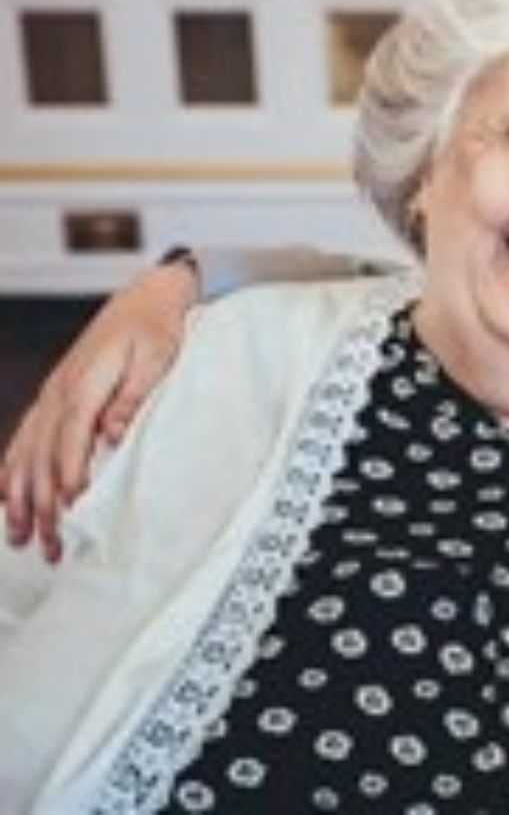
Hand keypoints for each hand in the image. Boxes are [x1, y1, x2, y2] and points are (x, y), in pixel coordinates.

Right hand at [1, 262, 197, 560]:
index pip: (70, 436)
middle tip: (49, 545)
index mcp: (85, 383)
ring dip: (21, 498)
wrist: (145, 299)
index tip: (71, 508)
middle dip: (42, 503)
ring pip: (25, 453)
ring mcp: (51, 396)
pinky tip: (5, 499)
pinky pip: (23, 440)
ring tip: (21, 537)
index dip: (68, 473)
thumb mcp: (157, 358)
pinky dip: (12, 472)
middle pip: (43, 455)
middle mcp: (59, 392)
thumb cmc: (156, 329)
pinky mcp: (52, 399)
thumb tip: (114, 435)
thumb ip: (133, 397)